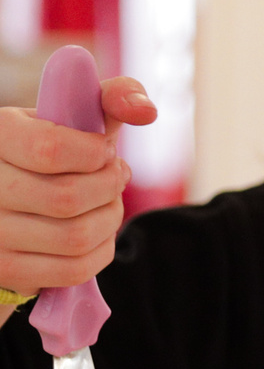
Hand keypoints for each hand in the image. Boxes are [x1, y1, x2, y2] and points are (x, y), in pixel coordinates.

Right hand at [0, 76, 154, 296]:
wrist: (14, 201)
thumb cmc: (52, 152)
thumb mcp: (71, 117)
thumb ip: (110, 99)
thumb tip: (145, 110)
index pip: (50, 148)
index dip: (95, 154)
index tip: (105, 151)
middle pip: (68, 197)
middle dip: (109, 187)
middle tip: (114, 178)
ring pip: (75, 236)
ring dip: (109, 219)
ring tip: (106, 203)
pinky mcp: (6, 269)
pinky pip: (73, 268)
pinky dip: (101, 251)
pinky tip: (97, 231)